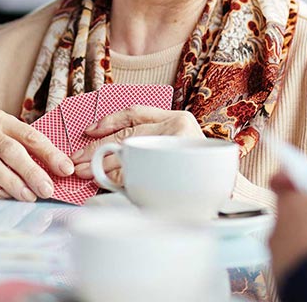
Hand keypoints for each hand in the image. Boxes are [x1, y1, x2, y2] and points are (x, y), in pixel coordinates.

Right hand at [0, 109, 74, 200]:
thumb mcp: (6, 143)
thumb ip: (29, 152)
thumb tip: (62, 170)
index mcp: (0, 119)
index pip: (30, 135)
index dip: (50, 153)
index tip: (66, 169)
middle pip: (11, 150)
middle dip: (32, 171)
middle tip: (47, 189)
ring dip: (14, 183)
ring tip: (30, 196)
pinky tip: (6, 196)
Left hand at [71, 106, 203, 183]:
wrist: (229, 194)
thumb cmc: (199, 171)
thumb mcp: (177, 145)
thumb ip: (151, 141)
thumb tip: (105, 149)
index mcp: (178, 118)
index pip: (135, 112)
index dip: (109, 120)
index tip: (88, 130)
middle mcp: (179, 129)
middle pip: (127, 136)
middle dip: (97, 149)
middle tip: (77, 161)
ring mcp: (179, 149)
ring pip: (130, 156)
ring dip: (102, 167)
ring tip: (86, 173)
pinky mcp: (178, 171)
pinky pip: (139, 175)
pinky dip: (119, 180)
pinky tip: (108, 184)